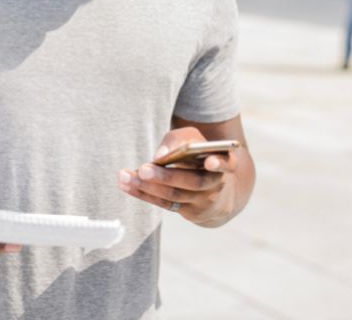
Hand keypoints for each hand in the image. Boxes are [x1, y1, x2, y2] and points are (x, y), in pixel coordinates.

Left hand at [118, 127, 237, 226]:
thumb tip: (159, 156)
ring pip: (174, 195)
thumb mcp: (193, 140)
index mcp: (224, 161)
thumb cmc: (198, 156)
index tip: (209, 161)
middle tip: (143, 169)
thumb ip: (178, 140)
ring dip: (147, 187)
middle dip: (166, 176)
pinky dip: (144, 194)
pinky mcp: (190, 212)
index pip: (227, 163)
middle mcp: (216, 183)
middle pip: (192, 181)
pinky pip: (165, 204)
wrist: (216, 190)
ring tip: (124, 177)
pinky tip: (127, 185)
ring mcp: (203, 201)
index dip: (219, 162)